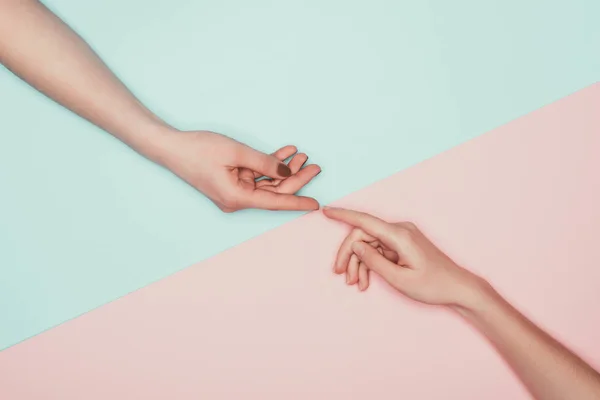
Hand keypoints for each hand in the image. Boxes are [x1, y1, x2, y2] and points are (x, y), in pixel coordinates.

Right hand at [156, 130, 320, 211]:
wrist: (171, 147)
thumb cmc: (199, 150)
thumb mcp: (237, 153)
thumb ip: (264, 163)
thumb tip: (286, 172)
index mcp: (237, 198)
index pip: (275, 202)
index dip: (297, 202)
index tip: (316, 204)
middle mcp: (236, 200)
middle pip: (273, 191)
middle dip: (295, 177)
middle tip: (314, 165)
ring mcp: (234, 192)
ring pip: (266, 183)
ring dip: (283, 169)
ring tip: (301, 155)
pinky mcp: (231, 183)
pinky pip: (255, 176)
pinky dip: (268, 165)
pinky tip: (284, 152)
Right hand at [323, 207, 487, 307]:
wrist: (457, 288)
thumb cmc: (432, 285)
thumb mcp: (399, 279)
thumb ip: (374, 261)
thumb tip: (355, 246)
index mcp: (399, 235)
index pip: (364, 221)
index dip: (343, 215)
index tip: (325, 211)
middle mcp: (400, 230)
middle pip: (363, 236)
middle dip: (349, 255)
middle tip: (342, 276)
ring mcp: (402, 236)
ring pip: (369, 244)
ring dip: (359, 263)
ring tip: (357, 284)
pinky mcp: (403, 244)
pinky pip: (379, 249)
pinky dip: (371, 263)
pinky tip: (366, 280)